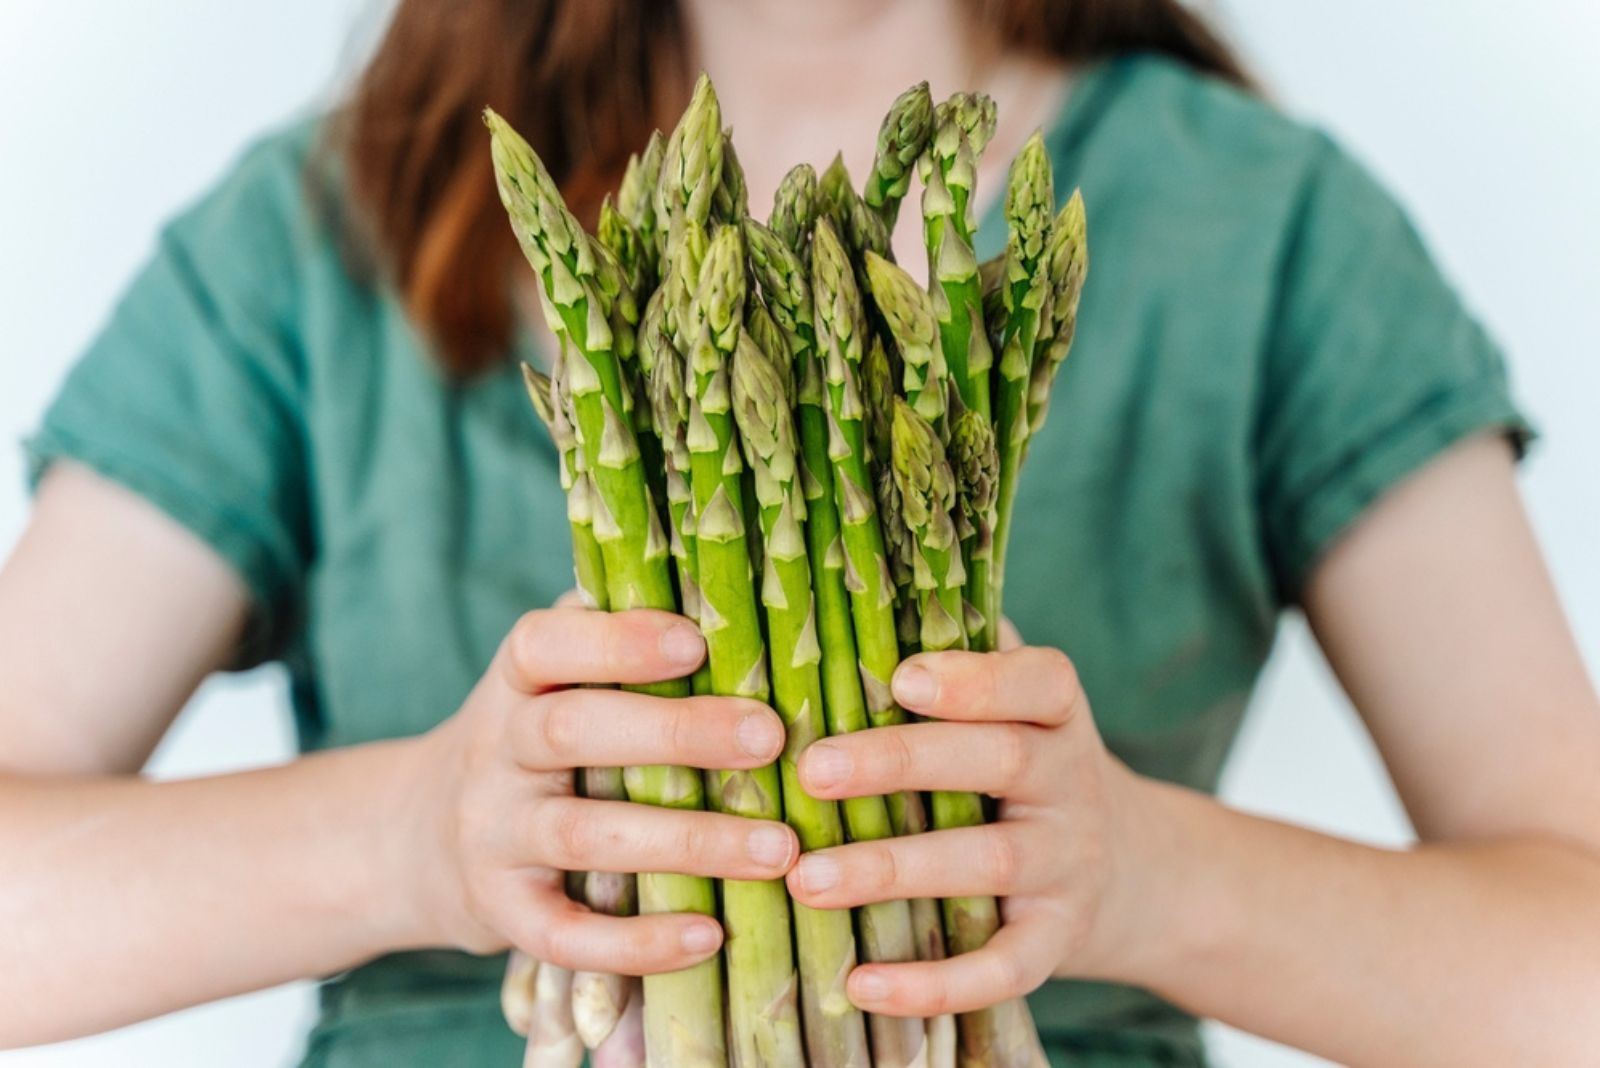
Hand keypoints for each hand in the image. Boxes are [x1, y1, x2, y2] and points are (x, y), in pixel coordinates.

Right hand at [390, 607, 795, 974]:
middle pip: (574, 731)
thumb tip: (721, 581)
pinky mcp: (501, 913)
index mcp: (514, 682)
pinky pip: (565, 935)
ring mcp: (492, 836)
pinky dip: (637, 942)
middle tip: (770, 738)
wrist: (415, 840)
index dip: (616, 640)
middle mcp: (494, 751)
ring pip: (585, 836)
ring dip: (688, 842)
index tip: (697, 641)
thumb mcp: (550, 681)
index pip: (543, 643)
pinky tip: (711, 937)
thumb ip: (613, 636)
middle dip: (676, 733)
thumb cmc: (531, 742)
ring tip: (778, 848)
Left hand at [785, 640, 1142, 1016]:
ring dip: (894, 870)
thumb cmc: (1026, 767)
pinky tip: (861, 985)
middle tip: (811, 770)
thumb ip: (963, 658)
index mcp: (1056, 714)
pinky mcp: (1057, 942)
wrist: (1135, 873)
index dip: (976, 678)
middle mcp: (1071, 782)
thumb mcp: (1017, 709)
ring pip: (989, 862)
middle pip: (997, 761)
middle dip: (901, 764)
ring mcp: (1069, 865)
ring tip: (807, 880)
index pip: (1038, 682)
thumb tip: (854, 594)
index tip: (902, 677)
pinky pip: (1003, 967)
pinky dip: (935, 983)